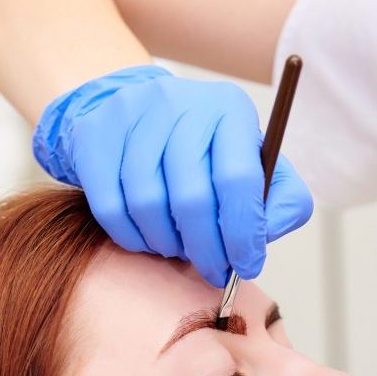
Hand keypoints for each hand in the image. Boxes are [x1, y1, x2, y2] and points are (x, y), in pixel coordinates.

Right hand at [32, 65, 313, 286]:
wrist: (142, 116)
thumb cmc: (209, 153)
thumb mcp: (257, 165)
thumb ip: (280, 200)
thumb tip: (264, 237)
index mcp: (229, 109)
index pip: (239, 179)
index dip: (243, 233)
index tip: (247, 266)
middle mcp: (181, 104)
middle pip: (191, 197)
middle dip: (207, 250)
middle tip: (214, 271)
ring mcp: (133, 116)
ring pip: (147, 204)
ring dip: (167, 245)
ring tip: (180, 250)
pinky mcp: (95, 136)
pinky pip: (110, 207)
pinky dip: (133, 238)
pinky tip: (149, 240)